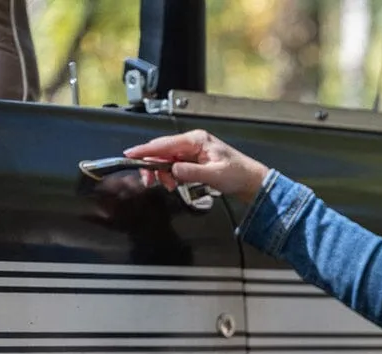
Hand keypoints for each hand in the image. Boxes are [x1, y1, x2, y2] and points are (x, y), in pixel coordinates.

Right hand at [123, 130, 270, 201]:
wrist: (251, 181)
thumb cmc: (238, 174)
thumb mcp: (214, 174)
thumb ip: (191, 172)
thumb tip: (173, 170)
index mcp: (196, 140)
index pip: (165, 144)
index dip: (146, 150)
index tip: (131, 155)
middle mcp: (192, 143)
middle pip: (162, 151)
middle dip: (153, 166)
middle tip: (149, 181)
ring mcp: (192, 151)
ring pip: (166, 160)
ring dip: (162, 173)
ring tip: (167, 185)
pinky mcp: (192, 160)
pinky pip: (173, 166)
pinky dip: (170, 175)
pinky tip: (173, 183)